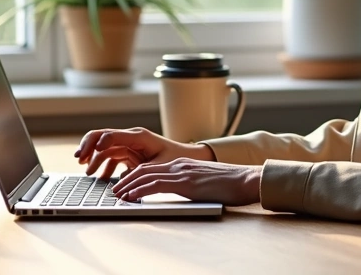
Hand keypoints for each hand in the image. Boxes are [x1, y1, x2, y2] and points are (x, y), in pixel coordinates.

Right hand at [75, 127, 215, 179]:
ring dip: (94, 158)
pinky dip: (104, 166)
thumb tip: (120, 180)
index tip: (87, 155)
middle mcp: (130, 137)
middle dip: (88, 146)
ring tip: (87, 172)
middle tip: (79, 158)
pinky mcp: (129, 153)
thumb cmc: (175, 159)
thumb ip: (139, 172)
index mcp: (137, 136)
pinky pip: (111, 157)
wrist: (187, 157)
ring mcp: (128, 144)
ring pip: (103, 148)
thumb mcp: (158, 167)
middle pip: (102, 136)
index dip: (97, 143)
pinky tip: (101, 178)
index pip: (111, 135)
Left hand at [112, 158, 261, 206]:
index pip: (151, 168)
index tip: (124, 186)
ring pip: (146, 177)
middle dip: (126, 180)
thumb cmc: (230, 184)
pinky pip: (156, 185)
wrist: (246, 179)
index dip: (134, 177)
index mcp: (183, 164)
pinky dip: (140, 190)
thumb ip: (188, 183)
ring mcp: (182, 173)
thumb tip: (179, 192)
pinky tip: (132, 196)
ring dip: (128, 186)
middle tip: (114, 190)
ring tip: (117, 195)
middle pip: (144, 170)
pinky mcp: (185, 183)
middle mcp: (179, 165)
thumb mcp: (203, 181)